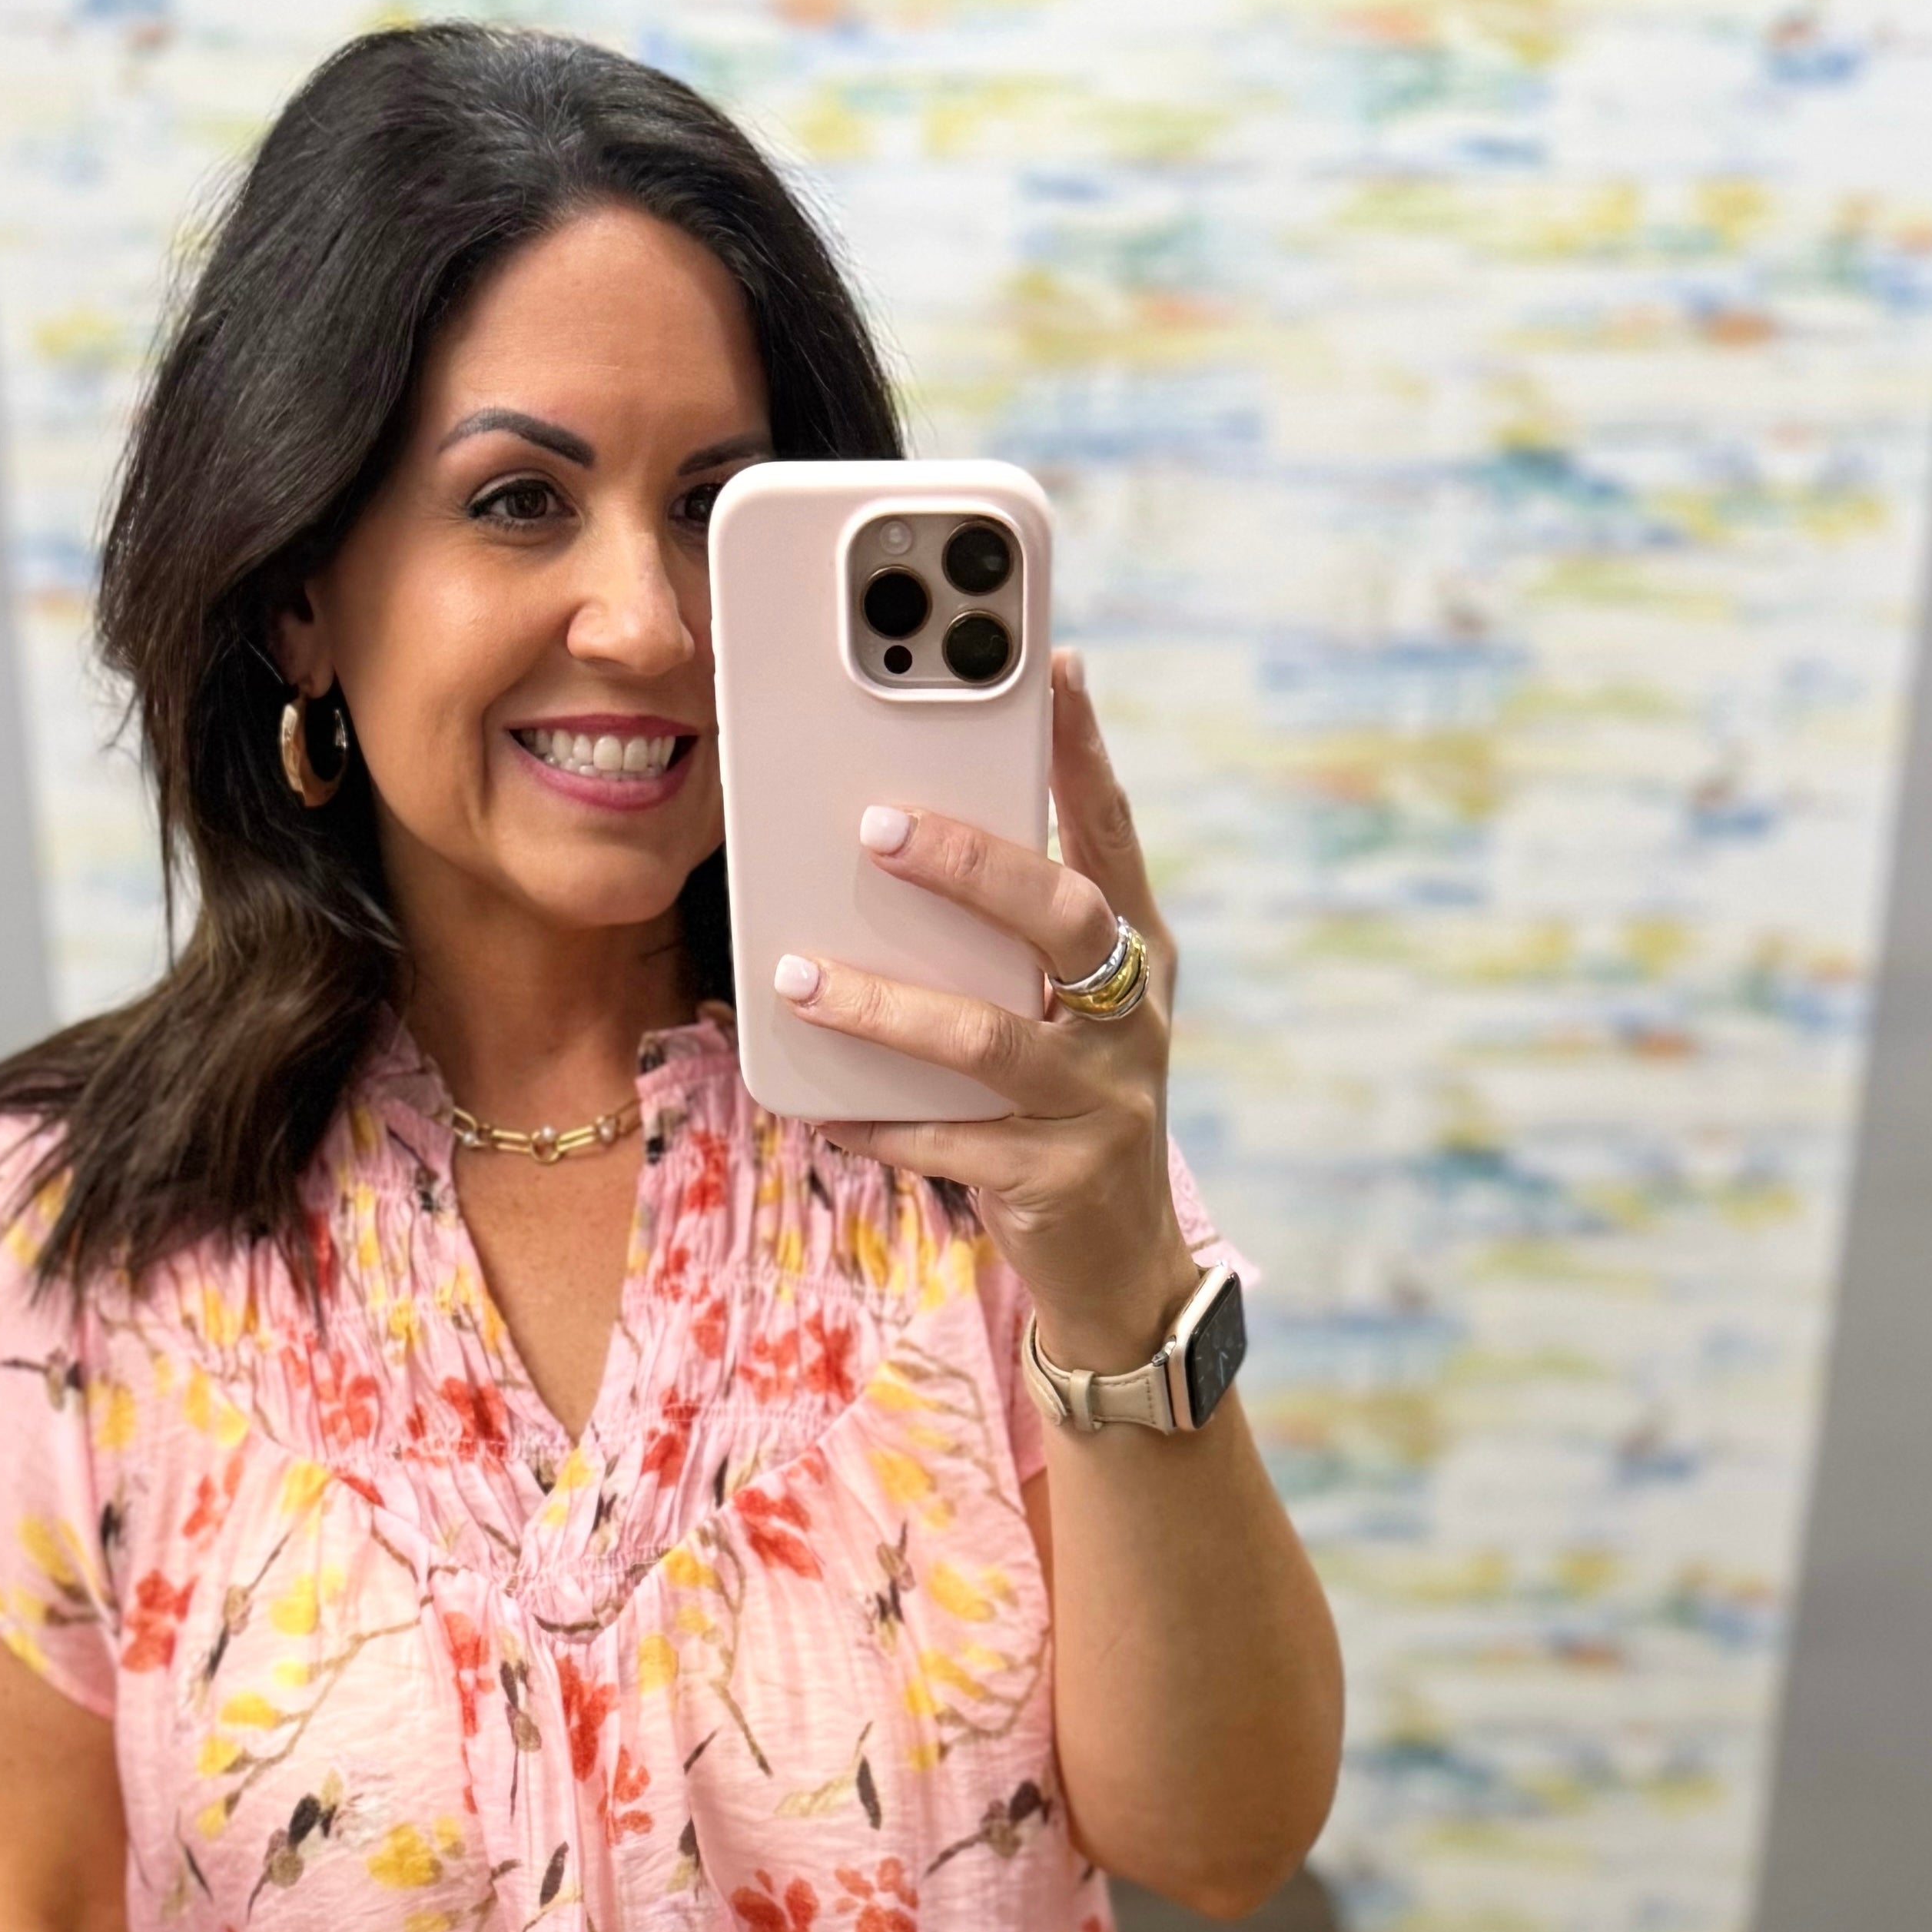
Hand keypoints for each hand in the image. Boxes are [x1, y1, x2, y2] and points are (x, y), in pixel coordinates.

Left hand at [776, 650, 1200, 1369]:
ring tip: (796, 979)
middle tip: (876, 828)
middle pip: (1060, 918)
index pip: (1113, 836)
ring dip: (885, 1006)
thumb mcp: (1059, 1013)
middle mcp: (1131, 1019)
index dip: (1086, 753)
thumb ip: (1007, 940)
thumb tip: (896, 837)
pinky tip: (819, 1105)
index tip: (1055, 667)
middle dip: (969, 866)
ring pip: (987, 1038)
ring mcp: (1101, 1101)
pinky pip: (949, 1141)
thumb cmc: (1067, 1108)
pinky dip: (879, 1120)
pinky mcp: (1055, 1178)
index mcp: (1136, 957)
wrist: (1119, 1264)